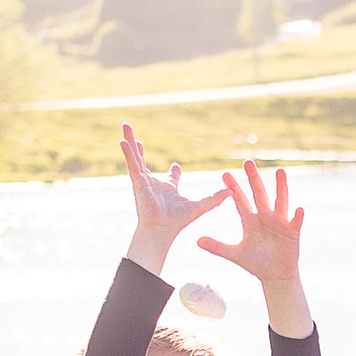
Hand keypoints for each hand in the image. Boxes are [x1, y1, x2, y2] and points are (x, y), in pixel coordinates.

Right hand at [120, 123, 233, 272]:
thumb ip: (215, 198)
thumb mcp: (200, 206)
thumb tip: (232, 192)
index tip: (176, 166)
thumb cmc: (178, 222)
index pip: (172, 178)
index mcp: (168, 189)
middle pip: (147, 161)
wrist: (162, 230)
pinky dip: (127, 152)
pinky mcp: (138, 182)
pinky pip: (132, 164)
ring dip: (130, 141)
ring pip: (135, 156)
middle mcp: (154, 184)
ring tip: (125, 125)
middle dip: (141, 148)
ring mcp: (144, 181)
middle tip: (137, 136)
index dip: (175, 172)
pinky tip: (123, 141)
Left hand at [195, 160, 304, 287]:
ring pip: (280, 200)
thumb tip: (197, 240)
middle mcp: (265, 217)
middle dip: (253, 178)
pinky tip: (299, 208)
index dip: (233, 188)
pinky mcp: (292, 232)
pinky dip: (297, 215)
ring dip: (281, 186)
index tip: (224, 174)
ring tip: (280, 171)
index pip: (240, 200)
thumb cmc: (256, 263)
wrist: (275, 275)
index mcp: (250, 221)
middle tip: (247, 162)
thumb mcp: (235, 254)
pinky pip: (295, 221)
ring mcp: (279, 222)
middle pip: (259, 193)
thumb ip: (217, 247)